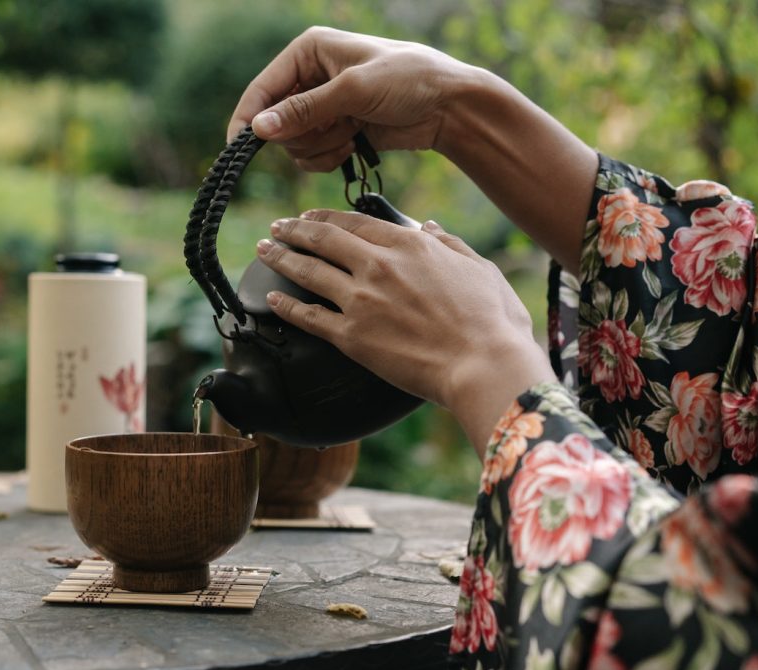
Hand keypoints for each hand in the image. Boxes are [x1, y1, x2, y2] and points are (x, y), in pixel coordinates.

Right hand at [228, 26, 472, 171]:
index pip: (261, 88)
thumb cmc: (408, 81)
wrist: (447, 107)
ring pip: (292, 144)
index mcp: (308, 51)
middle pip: (275, 122)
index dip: (248, 119)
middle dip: (301, 135)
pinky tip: (351, 147)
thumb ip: (305, 110)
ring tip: (349, 136)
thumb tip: (259, 129)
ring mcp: (322, 107)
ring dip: (319, 148)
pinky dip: (328, 158)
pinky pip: (311, 156)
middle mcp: (310, 77)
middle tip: (332, 131)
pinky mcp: (335, 130)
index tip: (240, 148)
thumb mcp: (353, 92)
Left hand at [256, 210, 555, 453]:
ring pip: (309, 271)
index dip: (327, 217)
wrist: (483, 365)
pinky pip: (308, 316)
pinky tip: (272, 299)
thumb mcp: (479, 268)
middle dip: (294, 230)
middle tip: (276, 227)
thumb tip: (428, 226)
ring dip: (281, 257)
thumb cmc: (492, 321)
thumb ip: (449, 243)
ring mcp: (360, 300)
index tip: (310, 216)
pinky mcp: (351, 336)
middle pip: (324, 239)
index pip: (356, 222)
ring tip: (264, 250)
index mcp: (409, 245)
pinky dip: (286, 305)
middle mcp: (378, 266)